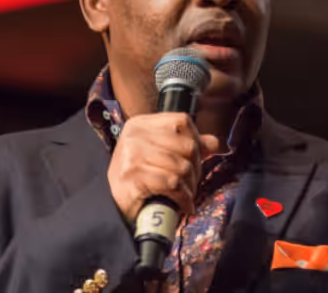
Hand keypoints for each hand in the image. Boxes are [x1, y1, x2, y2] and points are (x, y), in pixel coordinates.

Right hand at [106, 112, 220, 222]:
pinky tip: (183, 204)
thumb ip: (185, 145)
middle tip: (191, 183)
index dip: (195, 140)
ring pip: (182, 167)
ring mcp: (132, 156)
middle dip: (196, 169)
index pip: (182, 121)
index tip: (194, 159)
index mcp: (140, 124)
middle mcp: (134, 136)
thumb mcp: (156, 153)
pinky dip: (183, 198)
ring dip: (190, 187)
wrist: (113, 205)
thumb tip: (215, 143)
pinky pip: (173, 184)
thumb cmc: (137, 177)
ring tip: (186, 195)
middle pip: (187, 146)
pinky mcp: (134, 177)